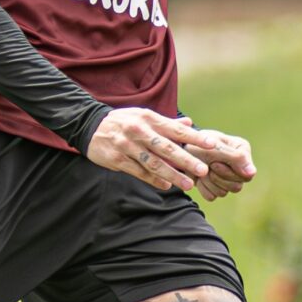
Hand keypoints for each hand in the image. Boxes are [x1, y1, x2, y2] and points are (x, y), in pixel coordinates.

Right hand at [88, 108, 212, 194]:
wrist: (90, 126)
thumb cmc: (123, 121)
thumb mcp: (144, 116)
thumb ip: (167, 122)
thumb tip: (190, 124)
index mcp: (149, 118)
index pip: (176, 129)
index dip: (194, 138)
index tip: (212, 144)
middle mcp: (139, 131)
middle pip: (167, 148)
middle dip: (186, 160)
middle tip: (203, 170)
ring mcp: (127, 146)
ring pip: (153, 163)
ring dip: (172, 175)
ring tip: (188, 185)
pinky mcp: (117, 160)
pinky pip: (139, 172)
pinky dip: (153, 179)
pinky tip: (166, 185)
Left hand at [191, 129, 258, 199]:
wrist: (182, 149)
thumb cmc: (198, 142)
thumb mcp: (215, 146)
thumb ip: (235, 157)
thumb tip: (252, 173)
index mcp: (243, 151)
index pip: (246, 175)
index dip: (229, 172)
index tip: (215, 163)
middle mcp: (238, 166)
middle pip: (236, 186)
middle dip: (218, 176)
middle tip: (208, 165)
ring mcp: (228, 179)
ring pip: (224, 193)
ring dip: (209, 181)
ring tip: (202, 169)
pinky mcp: (216, 187)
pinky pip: (212, 196)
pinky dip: (203, 187)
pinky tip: (199, 177)